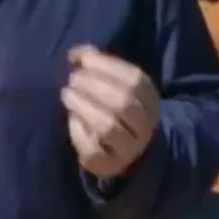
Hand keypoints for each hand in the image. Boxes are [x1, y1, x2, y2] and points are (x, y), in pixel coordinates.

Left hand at [61, 46, 158, 180]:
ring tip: (67, 95)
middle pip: (123, 102)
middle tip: (72, 79)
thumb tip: (75, 54)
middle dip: (93, 86)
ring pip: (108, 126)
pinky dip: (79, 132)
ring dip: (83, 106)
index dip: (106, 65)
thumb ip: (96, 63)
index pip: (135, 79)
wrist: (124, 150)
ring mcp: (130, 147)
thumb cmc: (113, 107)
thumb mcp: (112, 83)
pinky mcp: (110, 165)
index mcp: (150, 99)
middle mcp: (145, 124)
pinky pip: (93, 149)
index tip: (81, 59)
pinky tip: (72, 120)